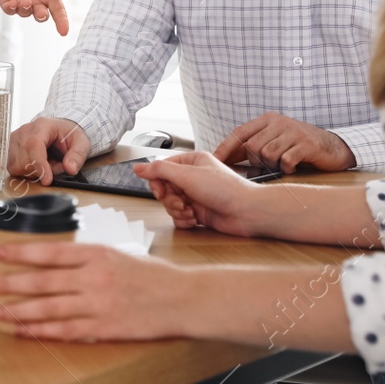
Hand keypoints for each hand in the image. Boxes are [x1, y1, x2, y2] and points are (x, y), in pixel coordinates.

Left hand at [0, 0, 69, 34]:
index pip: (59, 11)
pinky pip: (9, 9)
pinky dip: (11, 8)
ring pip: (25, 13)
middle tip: (42, 13)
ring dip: (26, 9)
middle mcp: (37, 1)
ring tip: (26, 1)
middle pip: (42, 15)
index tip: (64, 31)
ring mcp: (22, 2)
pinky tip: (13, 2)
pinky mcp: (7, 0)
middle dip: (42, 16)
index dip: (62, 22)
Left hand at [0, 243, 197, 340]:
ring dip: (20, 311)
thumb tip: (56, 263)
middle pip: (42, 281)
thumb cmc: (153, 276)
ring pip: (48, 308)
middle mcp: (93, 278)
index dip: (20, 254)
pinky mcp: (104, 328)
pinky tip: (25, 331)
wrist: (183, 298)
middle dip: (10, 283)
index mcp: (96, 254)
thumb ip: (87, 260)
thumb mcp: (117, 255)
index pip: (49, 252)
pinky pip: (65, 330)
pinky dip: (42, 331)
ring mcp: (98, 304)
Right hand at [6, 117, 91, 184]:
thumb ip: (77, 156)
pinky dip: (25, 172)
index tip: (47, 180)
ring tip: (46, 165)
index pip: (34, 145)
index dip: (39, 165)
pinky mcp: (10, 149)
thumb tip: (70, 169)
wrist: (60, 130)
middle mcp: (24, 131)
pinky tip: (36, 167)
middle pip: (23, 159)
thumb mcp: (81, 143)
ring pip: (16, 166)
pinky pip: (13, 168)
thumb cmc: (69, 135)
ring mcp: (14, 140)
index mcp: (42, 125)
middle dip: (40, 171)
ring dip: (32, 172)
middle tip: (55, 166)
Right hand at [134, 152, 260, 234]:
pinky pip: (180, 217)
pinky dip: (184, 220)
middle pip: (164, 189)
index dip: (158, 182)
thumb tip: (138, 167)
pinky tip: (195, 220)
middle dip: (169, 199)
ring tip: (191, 212)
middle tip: (180, 202)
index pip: (162, 169)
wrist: (246, 212)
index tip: (161, 191)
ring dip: (177, 211)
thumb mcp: (187, 175)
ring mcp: (195, 196)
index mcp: (191, 162)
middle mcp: (192, 178)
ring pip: (170, 205)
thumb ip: (159, 170)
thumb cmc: (224, 189)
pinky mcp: (199, 212)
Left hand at [214, 112, 354, 172]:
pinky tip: (293, 168)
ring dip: (272, 166)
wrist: (333, 147)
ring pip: (267, 154)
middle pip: (252, 147)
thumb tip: (227, 161)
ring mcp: (293, 132)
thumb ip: (255, 145)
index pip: (240, 133)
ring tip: (281, 166)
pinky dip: (287, 168)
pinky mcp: (306, 144)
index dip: (226, 148)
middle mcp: (279, 122)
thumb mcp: (276, 140)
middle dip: (255, 162)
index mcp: (268, 120)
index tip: (214, 161)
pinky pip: (286, 160)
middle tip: (266, 168)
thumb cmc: (299, 146)